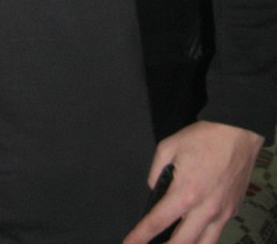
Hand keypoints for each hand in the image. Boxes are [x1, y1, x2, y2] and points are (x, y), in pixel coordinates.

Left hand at [123, 121, 263, 243]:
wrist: (237, 134)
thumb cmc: (202, 138)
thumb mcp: (168, 147)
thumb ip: (156, 172)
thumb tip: (154, 189)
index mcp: (185, 193)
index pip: (157, 222)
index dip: (140, 236)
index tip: (129, 243)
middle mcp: (204, 210)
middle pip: (181, 243)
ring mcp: (221, 214)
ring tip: (171, 243)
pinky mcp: (232, 212)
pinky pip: (215, 234)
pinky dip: (202, 238)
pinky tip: (192, 234)